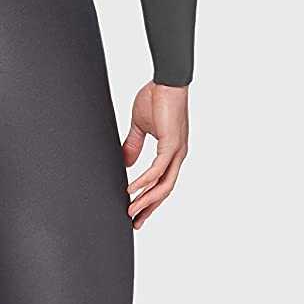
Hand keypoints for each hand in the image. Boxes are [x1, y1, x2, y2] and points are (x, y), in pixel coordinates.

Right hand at [122, 82, 188, 228]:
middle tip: (135, 223)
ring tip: (131, 211)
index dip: (150, 199)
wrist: (166, 80)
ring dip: (146, 200)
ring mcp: (177, 151)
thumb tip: (126, 163)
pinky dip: (144, 181)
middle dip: (149, 208)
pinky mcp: (172, 144)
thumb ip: (134, 145)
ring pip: (163, 185)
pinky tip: (132, 189)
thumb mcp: (140, 126)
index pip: (162, 182)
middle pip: (164, 190)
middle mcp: (177, 155)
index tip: (137, 212)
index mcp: (171, 152)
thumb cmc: (156, 97)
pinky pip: (158, 170)